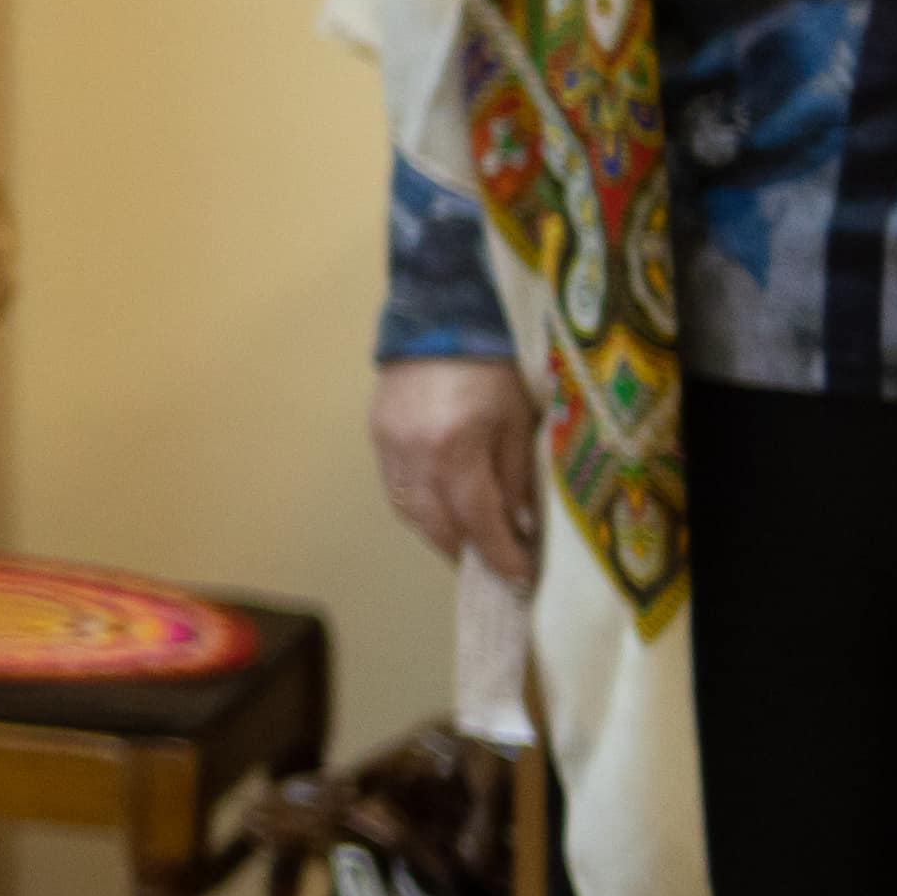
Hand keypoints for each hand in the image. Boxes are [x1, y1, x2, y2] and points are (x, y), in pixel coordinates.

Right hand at [371, 354, 541, 586]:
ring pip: (409, 513)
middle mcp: (414, 455)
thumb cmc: (491, 365)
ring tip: (468, 546)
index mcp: (454, 447)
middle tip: (495, 567)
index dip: (499, 553)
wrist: (439, 317)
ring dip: (439, 536)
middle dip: (467, 552)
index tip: (519, 578)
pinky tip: (441, 512)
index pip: (477, 519)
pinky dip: (420, 510)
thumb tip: (519, 524)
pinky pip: (395, 489)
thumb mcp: (518, 418)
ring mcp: (388, 447)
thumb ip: (515, 474)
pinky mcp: (377, 437)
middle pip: (436, 525)